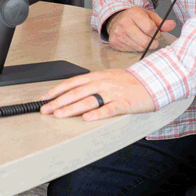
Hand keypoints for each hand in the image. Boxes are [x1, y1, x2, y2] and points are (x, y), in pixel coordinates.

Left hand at [39, 69, 154, 120]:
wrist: (152, 81)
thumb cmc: (128, 81)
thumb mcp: (106, 78)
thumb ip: (90, 84)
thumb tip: (71, 91)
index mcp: (96, 76)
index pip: (71, 83)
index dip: (56, 90)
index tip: (44, 98)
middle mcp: (102, 83)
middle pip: (76, 92)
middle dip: (58, 102)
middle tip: (46, 110)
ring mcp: (112, 93)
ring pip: (89, 100)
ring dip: (72, 108)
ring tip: (60, 115)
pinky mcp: (124, 103)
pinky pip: (109, 109)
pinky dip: (98, 114)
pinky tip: (87, 118)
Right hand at [105, 7, 174, 51]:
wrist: (116, 20)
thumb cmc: (136, 18)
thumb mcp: (149, 16)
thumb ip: (161, 22)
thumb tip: (172, 25)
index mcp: (133, 13)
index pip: (150, 28)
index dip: (157, 33)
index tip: (156, 33)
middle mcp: (124, 23)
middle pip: (145, 41)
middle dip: (152, 42)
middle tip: (152, 39)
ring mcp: (118, 33)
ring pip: (139, 47)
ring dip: (145, 46)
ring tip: (143, 39)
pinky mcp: (114, 42)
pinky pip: (132, 50)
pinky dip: (136, 48)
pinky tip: (135, 41)